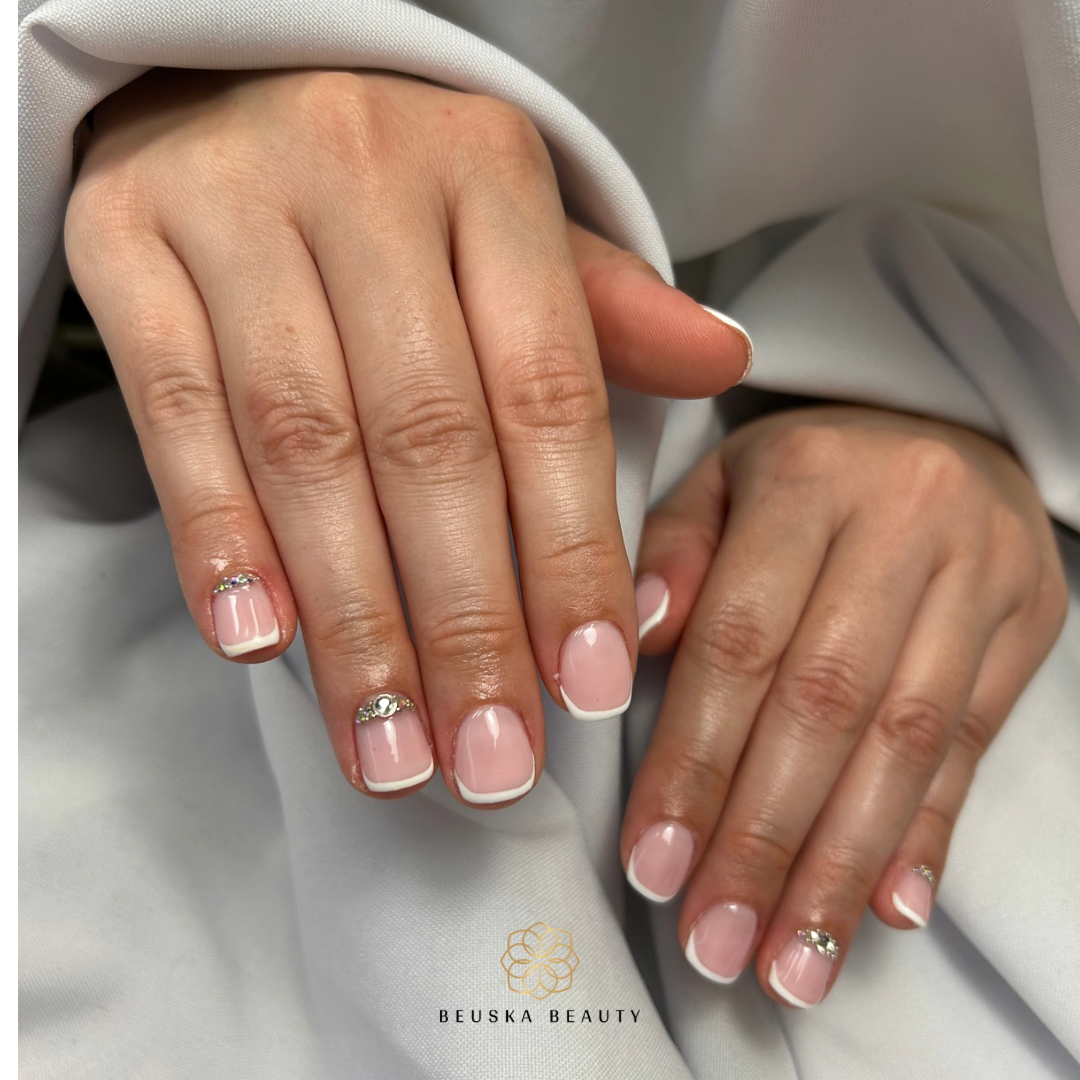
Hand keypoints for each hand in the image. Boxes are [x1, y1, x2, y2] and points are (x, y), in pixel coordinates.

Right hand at [64, 68, 749, 804]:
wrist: (223, 82)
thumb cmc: (392, 193)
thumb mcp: (510, 227)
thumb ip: (605, 312)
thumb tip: (723, 363)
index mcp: (488, 173)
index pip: (547, 391)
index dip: (572, 549)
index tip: (587, 685)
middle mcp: (365, 174)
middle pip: (430, 438)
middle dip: (466, 621)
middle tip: (491, 762)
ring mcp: (233, 200)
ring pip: (306, 445)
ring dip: (353, 620)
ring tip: (391, 750)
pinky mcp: (123, 239)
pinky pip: (174, 411)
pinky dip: (218, 536)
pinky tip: (258, 644)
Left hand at [623, 406, 1065, 1005]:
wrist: (935, 440)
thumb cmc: (801, 478)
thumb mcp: (721, 483)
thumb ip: (672, 555)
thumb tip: (630, 646)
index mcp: (808, 475)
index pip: (741, 640)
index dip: (695, 761)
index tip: (655, 863)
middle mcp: (905, 518)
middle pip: (825, 703)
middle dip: (764, 837)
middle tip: (714, 939)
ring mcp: (982, 571)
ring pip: (907, 740)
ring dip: (843, 863)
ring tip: (790, 960)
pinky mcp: (1032, 619)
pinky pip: (977, 739)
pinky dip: (927, 832)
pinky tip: (884, 910)